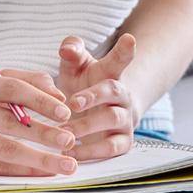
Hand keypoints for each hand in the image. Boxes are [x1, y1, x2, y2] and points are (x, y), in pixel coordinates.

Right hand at [0, 69, 76, 176]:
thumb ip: (30, 82)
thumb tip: (59, 97)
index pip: (11, 88)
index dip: (40, 100)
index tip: (66, 111)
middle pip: (9, 123)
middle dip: (43, 133)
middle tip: (71, 140)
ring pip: (4, 151)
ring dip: (39, 159)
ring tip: (66, 164)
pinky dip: (22, 172)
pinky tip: (44, 173)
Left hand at [56, 33, 143, 161]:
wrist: (96, 115)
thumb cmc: (82, 86)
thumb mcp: (75, 67)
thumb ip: (72, 53)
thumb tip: (67, 49)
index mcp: (112, 73)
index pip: (120, 58)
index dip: (125, 49)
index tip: (128, 39)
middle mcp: (123, 94)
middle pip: (114, 90)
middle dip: (93, 96)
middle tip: (72, 103)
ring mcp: (125, 118)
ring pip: (112, 119)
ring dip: (87, 126)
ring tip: (63, 131)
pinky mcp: (123, 142)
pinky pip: (111, 149)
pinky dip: (90, 152)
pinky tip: (69, 153)